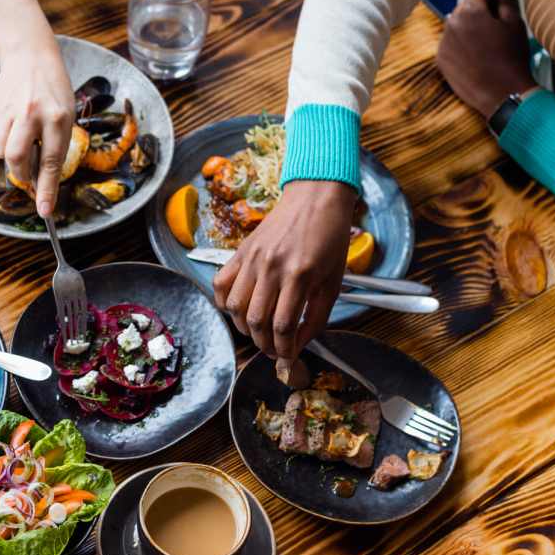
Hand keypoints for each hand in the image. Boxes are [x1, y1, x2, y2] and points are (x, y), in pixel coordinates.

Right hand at [0, 42, 74, 217]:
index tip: (45, 212)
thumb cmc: (53, 91)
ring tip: (20, 140)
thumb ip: (55, 145)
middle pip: (17, 158)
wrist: (30, 57)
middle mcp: (32, 113)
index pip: (52, 161)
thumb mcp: (65, 115)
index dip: (47, 190)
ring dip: (8, 156)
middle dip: (20, 174)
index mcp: (58, 116)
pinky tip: (8, 129)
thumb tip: (41, 180)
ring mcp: (10, 109)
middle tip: (25, 174)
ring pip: (0, 151)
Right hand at [213, 180, 355, 358]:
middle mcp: (271, 267)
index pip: (283, 327)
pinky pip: (221, 284)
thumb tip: (298, 344)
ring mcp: (252, 259)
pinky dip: (225, 303)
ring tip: (258, 331)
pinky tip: (239, 309)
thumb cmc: (330, 237)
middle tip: (273, 349)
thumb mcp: (333, 281)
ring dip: (244, 327)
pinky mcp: (240, 252)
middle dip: (264, 344)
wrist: (315, 197)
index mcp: (300, 275)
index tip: (287, 358)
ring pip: (235, 307)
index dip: (283, 350)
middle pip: (256, 321)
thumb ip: (316, 317)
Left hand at [436, 0, 536, 118]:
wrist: (502, 94)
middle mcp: (451, 24)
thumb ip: (505, 1)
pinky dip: (459, 47)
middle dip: (475, 14)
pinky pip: (449, 45)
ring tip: (483, 46)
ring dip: (466, 30)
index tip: (495, 8)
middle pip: (462, 10)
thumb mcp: (516, 24)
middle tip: (491, 29)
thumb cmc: (512, 57)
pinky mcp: (439, 60)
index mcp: (470, 12)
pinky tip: (473, 57)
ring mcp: (443, 43)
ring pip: (454, 27)